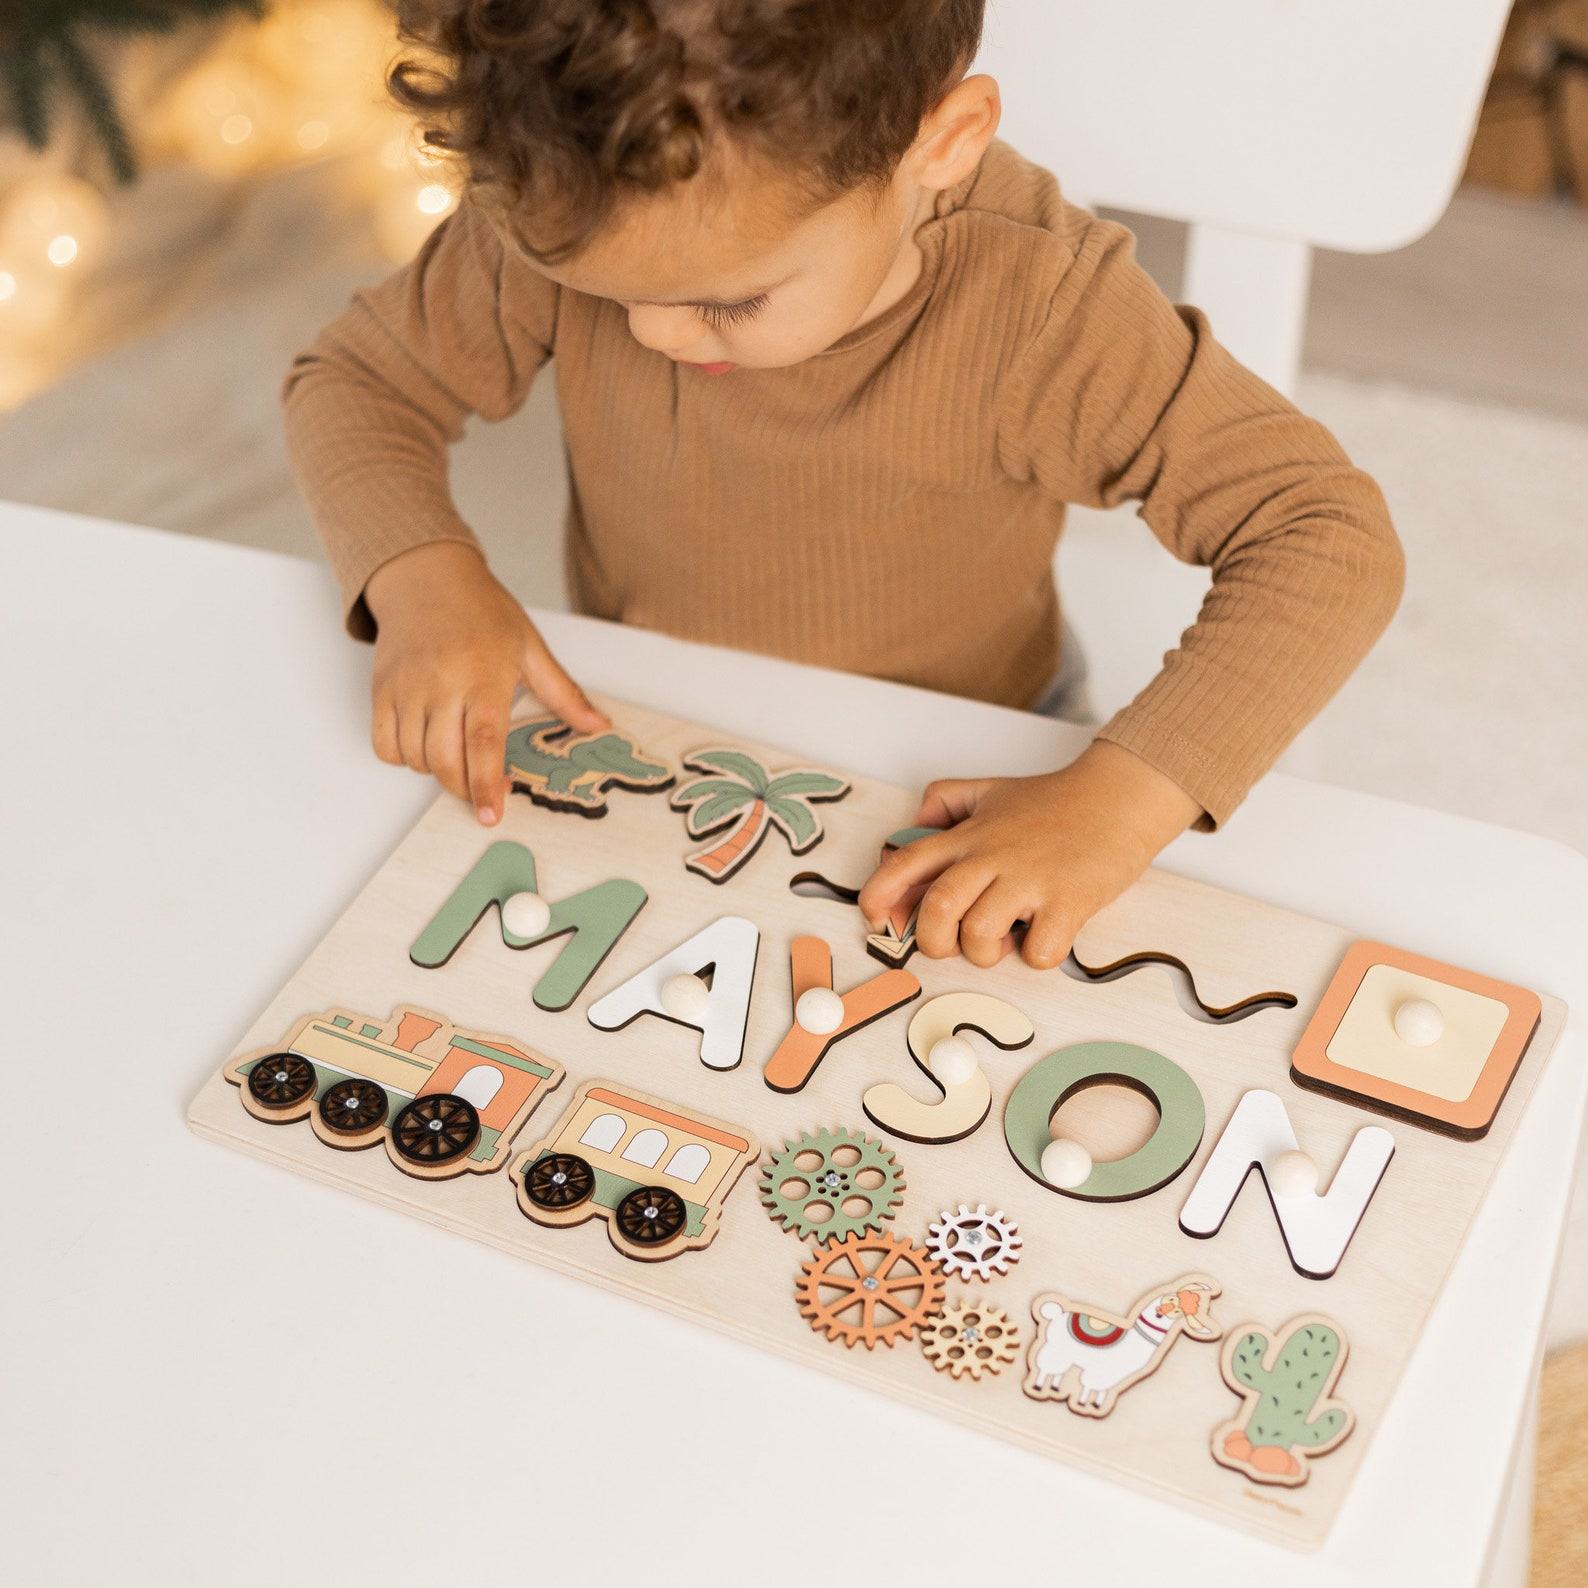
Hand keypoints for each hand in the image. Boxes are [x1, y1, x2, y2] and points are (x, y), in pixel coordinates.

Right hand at [364, 542, 607, 823]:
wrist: (427, 578)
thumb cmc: (482, 612)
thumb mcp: (530, 647)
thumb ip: (563, 693)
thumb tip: (599, 725)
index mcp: (483, 676)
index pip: (483, 743)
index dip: (485, 785)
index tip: (491, 815)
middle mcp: (440, 685)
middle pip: (444, 760)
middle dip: (463, 788)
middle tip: (484, 790)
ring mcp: (406, 688)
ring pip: (414, 758)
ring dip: (435, 770)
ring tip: (456, 751)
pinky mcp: (380, 690)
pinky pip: (384, 746)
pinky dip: (402, 758)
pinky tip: (424, 744)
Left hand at [857, 741, 1201, 969]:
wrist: (1120, 797)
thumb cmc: (1057, 801)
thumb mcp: (991, 789)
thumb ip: (946, 803)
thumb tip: (912, 829)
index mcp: (969, 835)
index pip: (905, 864)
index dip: (879, 897)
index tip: (877, 920)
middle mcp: (992, 856)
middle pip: (937, 910)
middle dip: (934, 942)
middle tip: (953, 944)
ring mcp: (1030, 879)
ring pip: (979, 936)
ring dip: (985, 954)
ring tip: (1004, 940)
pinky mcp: (1069, 900)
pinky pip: (1037, 951)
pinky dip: (1036, 956)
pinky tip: (1045, 935)